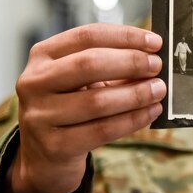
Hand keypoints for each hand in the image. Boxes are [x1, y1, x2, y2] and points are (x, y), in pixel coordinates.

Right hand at [5, 24, 165, 192]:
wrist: (43, 156)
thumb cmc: (69, 106)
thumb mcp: (80, 79)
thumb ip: (109, 63)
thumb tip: (152, 56)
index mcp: (42, 55)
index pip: (87, 36)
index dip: (124, 36)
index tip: (154, 42)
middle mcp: (34, 82)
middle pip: (89, 64)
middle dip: (131, 63)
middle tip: (157, 66)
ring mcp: (39, 115)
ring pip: (97, 101)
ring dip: (136, 94)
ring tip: (158, 90)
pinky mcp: (53, 146)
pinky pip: (102, 130)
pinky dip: (132, 120)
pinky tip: (150, 112)